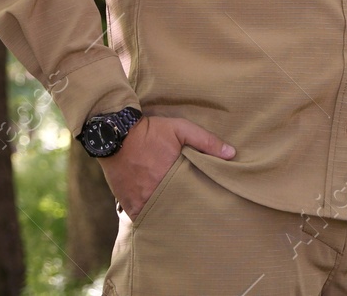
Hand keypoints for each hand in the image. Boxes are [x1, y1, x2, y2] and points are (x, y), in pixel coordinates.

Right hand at [99, 115, 235, 220]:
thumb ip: (206, 141)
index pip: (193, 199)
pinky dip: (149, 217)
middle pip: (176, 212)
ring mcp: (140, 201)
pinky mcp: (128, 203)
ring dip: (166, 216)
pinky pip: (140, 218)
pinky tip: (157, 217)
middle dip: (184, 213)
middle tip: (194, 215)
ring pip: (158, 217)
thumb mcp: (180, 129)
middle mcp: (156, 193)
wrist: (114, 134)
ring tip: (177, 217)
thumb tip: (232, 154)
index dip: (200, 203)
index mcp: (172, 177)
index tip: (207, 205)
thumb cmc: (150, 131)